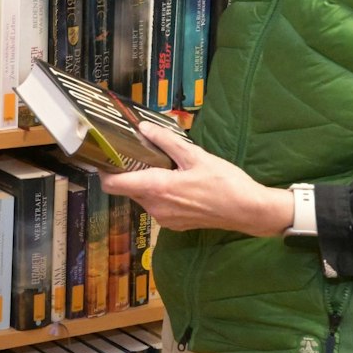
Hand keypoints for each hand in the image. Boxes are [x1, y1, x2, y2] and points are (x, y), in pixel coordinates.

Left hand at [100, 123, 296, 237]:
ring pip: (143, 197)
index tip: (105, 156)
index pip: (113, 185)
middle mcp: (154, 207)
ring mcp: (164, 219)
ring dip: (147, 182)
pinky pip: (157, 206)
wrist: (247, 211)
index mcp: (156, 188)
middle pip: (128, 189)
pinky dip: (160, 193)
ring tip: (164, 165)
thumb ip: (166, 142)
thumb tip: (143, 128)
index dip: (104, 170)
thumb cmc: (224, 182)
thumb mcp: (196, 155)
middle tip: (138, 152)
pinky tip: (178, 182)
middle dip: (130, 172)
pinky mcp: (174, 225)